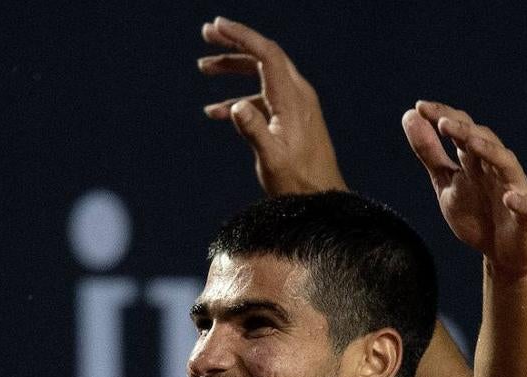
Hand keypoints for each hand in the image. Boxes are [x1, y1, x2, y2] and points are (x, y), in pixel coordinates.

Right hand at [199, 17, 346, 194]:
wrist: (323, 200)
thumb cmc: (299, 183)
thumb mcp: (272, 159)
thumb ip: (254, 131)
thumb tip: (235, 107)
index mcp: (292, 99)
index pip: (267, 54)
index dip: (241, 36)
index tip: (216, 26)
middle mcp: (297, 95)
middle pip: (264, 56)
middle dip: (235, 43)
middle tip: (207, 34)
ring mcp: (296, 106)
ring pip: (262, 75)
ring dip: (234, 69)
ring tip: (204, 67)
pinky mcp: (292, 119)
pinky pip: (263, 98)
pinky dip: (240, 98)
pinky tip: (215, 112)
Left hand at [403, 101, 526, 275]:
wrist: (505, 255)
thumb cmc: (476, 214)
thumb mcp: (446, 183)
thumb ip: (430, 153)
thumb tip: (410, 116)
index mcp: (476, 159)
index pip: (461, 130)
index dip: (443, 117)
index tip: (419, 107)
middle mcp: (496, 167)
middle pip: (482, 141)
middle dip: (463, 131)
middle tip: (441, 122)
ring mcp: (515, 188)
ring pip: (506, 164)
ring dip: (490, 152)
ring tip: (470, 143)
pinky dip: (520, 201)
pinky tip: (509, 198)